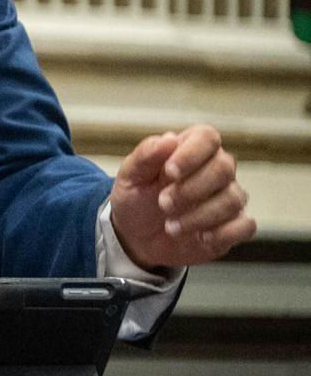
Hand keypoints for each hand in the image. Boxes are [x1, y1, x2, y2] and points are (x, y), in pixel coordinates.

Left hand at [109, 124, 254, 270]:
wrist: (137, 238)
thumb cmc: (136, 200)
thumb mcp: (130, 178)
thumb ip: (145, 156)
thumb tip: (169, 139)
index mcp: (190, 150)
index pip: (207, 137)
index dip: (191, 153)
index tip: (169, 172)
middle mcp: (215, 170)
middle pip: (224, 168)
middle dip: (191, 189)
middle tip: (163, 203)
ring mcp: (227, 198)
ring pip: (233, 199)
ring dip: (199, 215)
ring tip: (170, 226)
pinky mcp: (234, 226)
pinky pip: (246, 225)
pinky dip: (223, 233)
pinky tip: (201, 237)